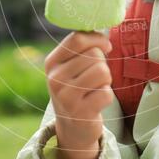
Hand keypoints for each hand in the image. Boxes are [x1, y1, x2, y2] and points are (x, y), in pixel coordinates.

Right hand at [44, 30, 112, 158]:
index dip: (97, 39)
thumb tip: (102, 31)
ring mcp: (66, 97)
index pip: (78, 39)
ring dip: (106, 80)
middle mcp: (55, 78)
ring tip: (95, 88)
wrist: (72, 127)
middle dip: (102, 64)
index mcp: (52, 62)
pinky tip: (95, 103)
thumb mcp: (71, 66)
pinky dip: (106, 97)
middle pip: (94, 55)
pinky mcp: (80, 112)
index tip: (105, 46)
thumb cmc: (76, 88)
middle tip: (94, 77)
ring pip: (103, 72)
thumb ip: (82, 47)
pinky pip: (107, 93)